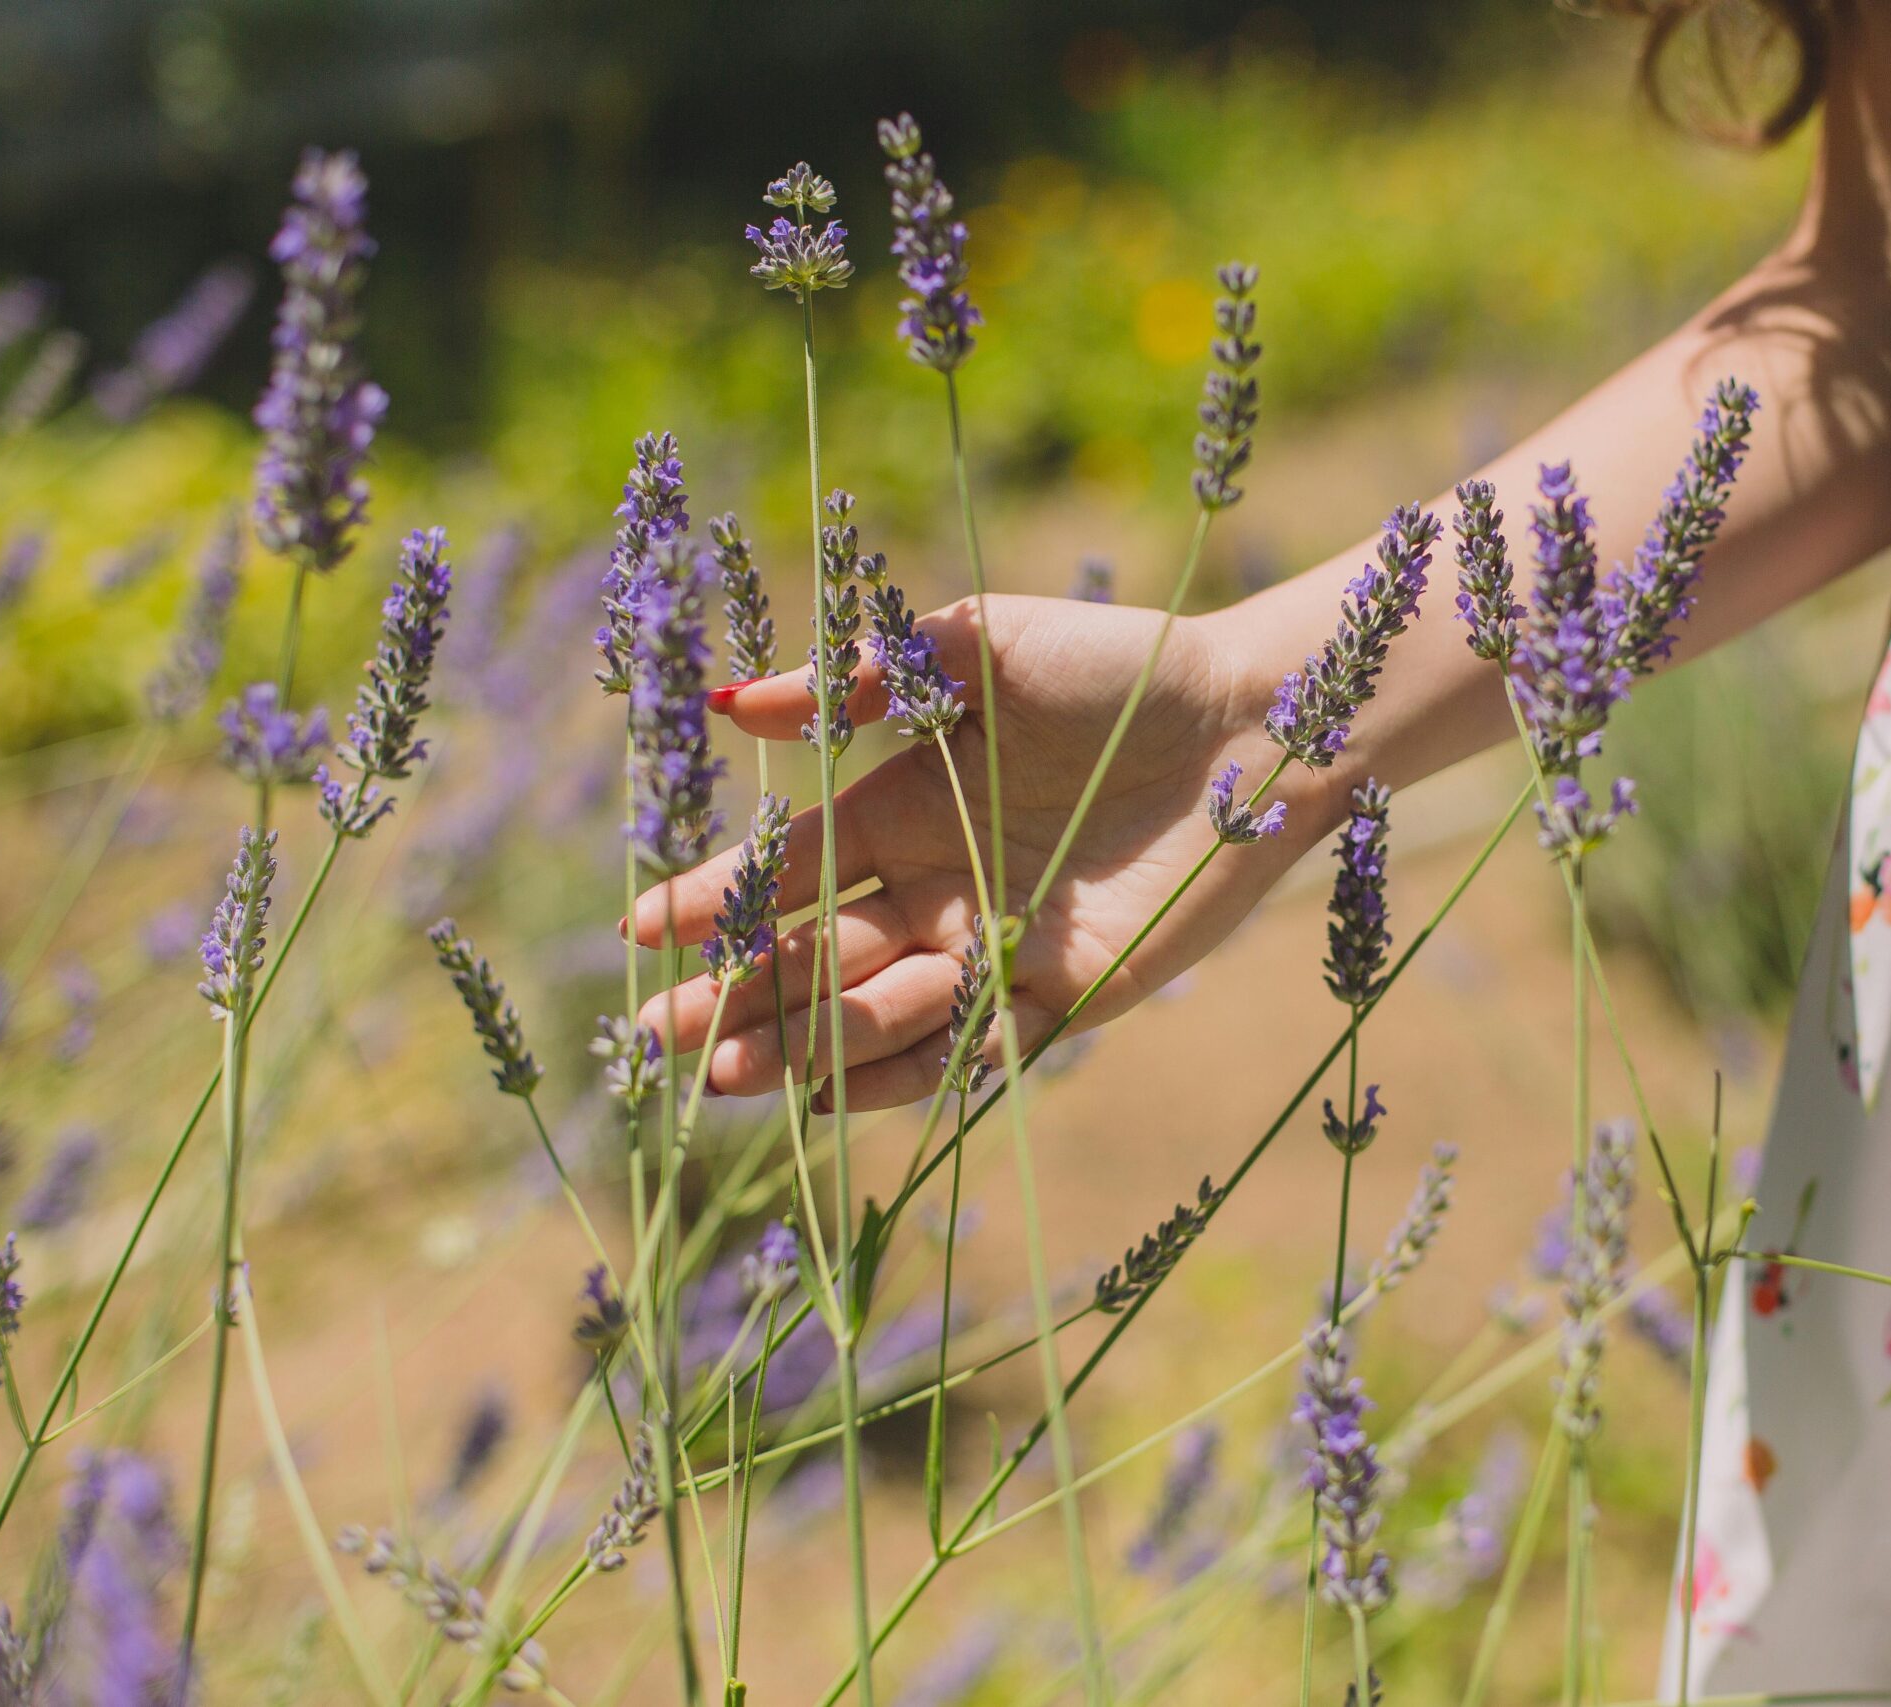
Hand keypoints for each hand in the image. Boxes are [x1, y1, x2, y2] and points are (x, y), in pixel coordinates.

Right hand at [630, 593, 1320, 1108]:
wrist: (1252, 722)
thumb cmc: (1117, 666)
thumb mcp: (975, 648)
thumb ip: (861, 680)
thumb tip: (729, 706)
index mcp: (907, 803)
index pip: (790, 869)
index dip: (713, 902)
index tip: (638, 933)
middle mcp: (941, 884)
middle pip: (815, 956)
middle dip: (733, 998)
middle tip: (654, 1038)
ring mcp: (997, 946)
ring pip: (878, 1012)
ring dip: (802, 1044)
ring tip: (727, 1072)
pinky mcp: (1066, 996)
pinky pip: (970, 1051)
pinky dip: (902, 1074)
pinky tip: (831, 1094)